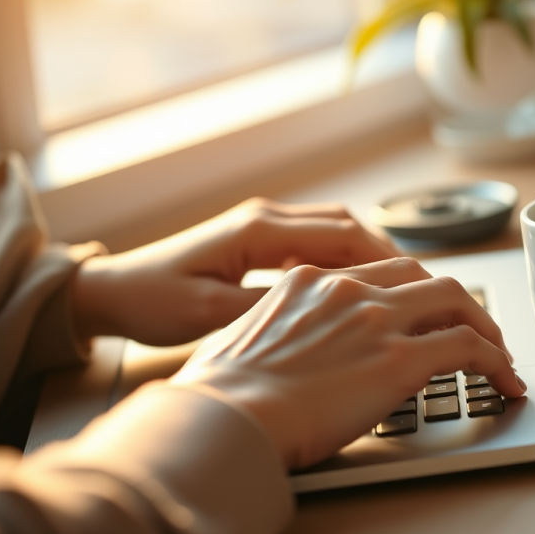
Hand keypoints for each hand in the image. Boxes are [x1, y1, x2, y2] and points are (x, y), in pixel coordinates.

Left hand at [72, 198, 397, 345]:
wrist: (117, 291)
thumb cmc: (154, 300)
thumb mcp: (211, 314)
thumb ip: (269, 308)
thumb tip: (326, 311)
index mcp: (257, 230)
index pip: (339, 234)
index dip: (382, 257)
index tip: (415, 282)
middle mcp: (266, 219)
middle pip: (344, 226)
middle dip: (385, 254)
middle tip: (417, 285)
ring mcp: (263, 227)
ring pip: (334, 231)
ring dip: (366, 256)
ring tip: (395, 287)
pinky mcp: (259, 242)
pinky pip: (314, 243)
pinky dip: (341, 261)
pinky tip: (353, 287)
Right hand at [170, 257, 526, 469]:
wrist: (222, 419)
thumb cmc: (220, 393)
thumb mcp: (245, 338)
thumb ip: (281, 328)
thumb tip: (295, 348)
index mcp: (310, 281)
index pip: (380, 273)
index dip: (413, 291)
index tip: (425, 313)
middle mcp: (348, 288)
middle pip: (424, 275)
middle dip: (454, 301)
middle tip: (471, 327)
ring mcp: (376, 319)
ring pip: (455, 300)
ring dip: (483, 325)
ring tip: (498, 354)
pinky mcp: (399, 358)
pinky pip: (467, 347)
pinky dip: (494, 361)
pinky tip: (504, 380)